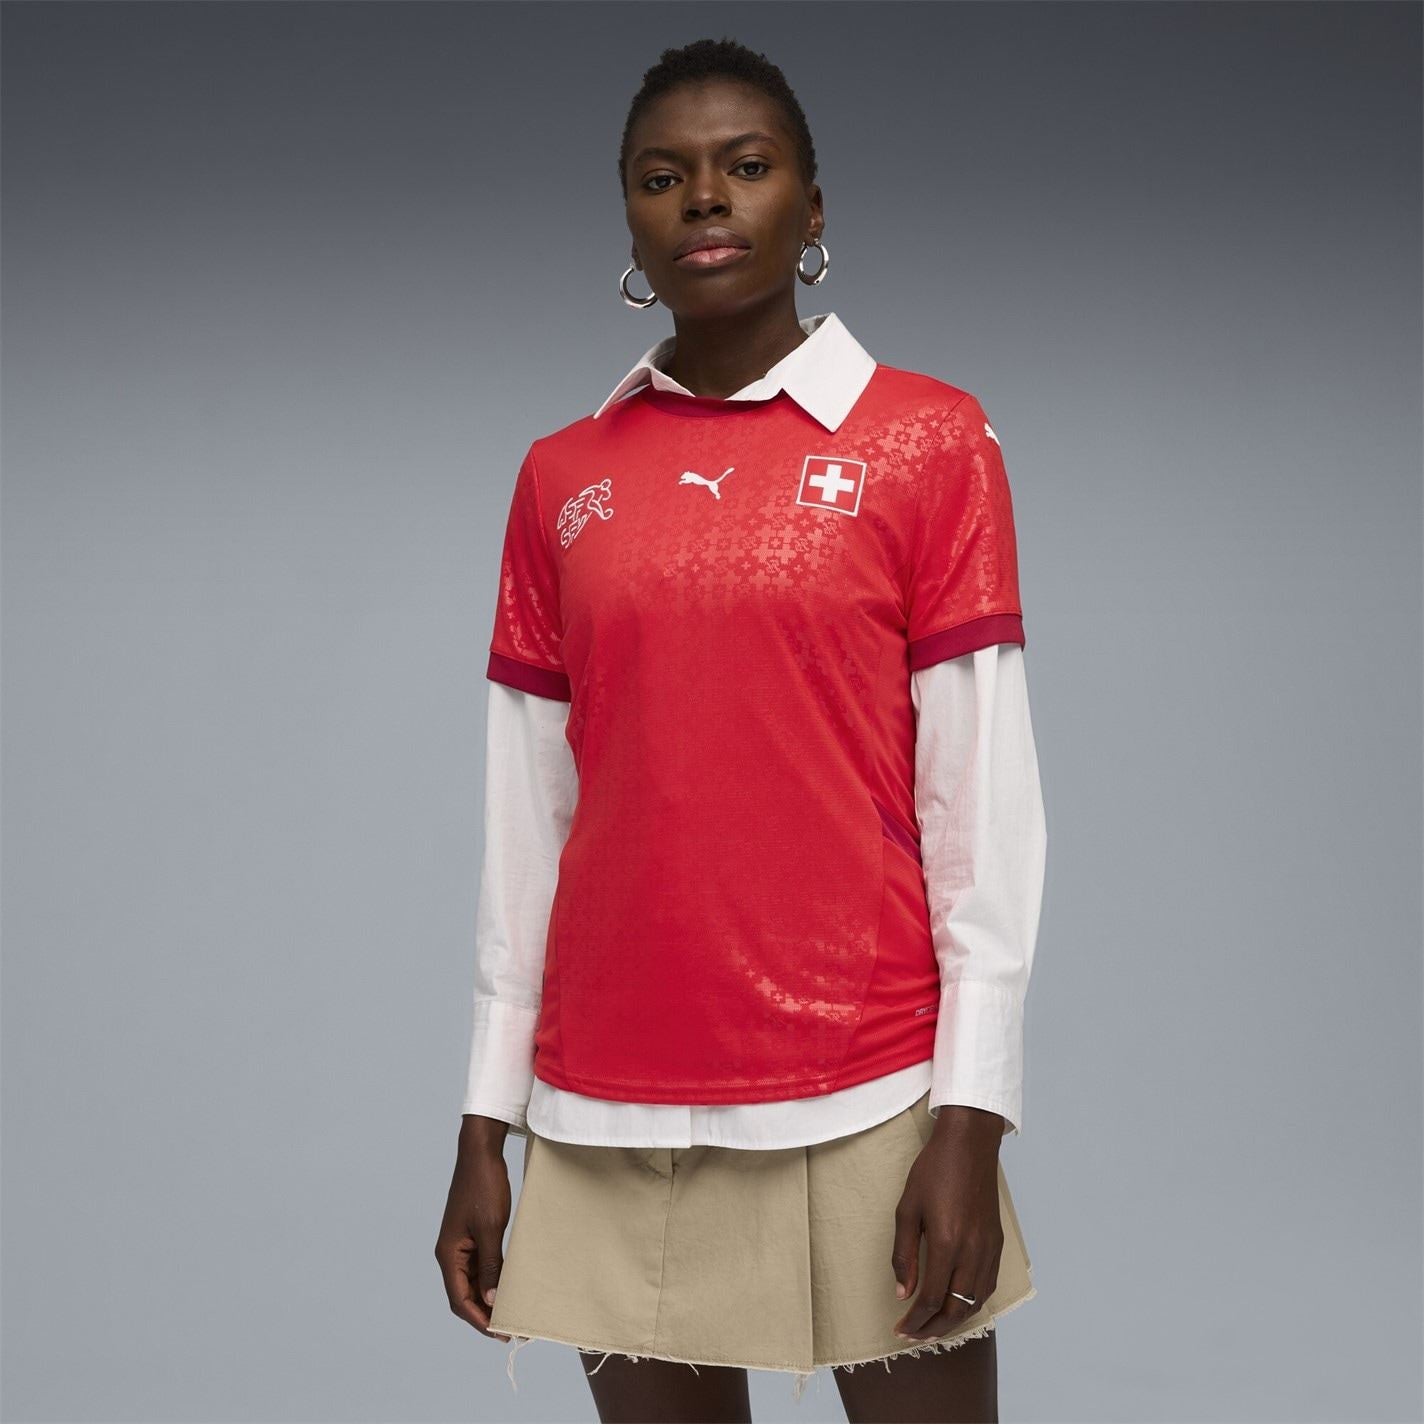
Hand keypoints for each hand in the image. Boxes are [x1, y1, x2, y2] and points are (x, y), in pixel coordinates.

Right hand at [435, 1115, 514, 1341]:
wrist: (481, 1153)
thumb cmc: (484, 1187)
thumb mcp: (490, 1228)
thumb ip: (490, 1265)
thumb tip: (492, 1300)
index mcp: (448, 1254)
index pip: (459, 1299)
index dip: (478, 1319)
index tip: (499, 1332)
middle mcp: (450, 1253)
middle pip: (464, 1294)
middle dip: (484, 1313)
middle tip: (509, 1328)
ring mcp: (460, 1245)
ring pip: (472, 1282)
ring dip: (488, 1298)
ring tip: (511, 1311)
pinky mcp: (472, 1236)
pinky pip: (480, 1266)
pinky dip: (492, 1279)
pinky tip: (508, 1286)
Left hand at [890, 1105, 1004, 1341]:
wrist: (969, 1145)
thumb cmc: (934, 1171)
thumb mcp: (907, 1208)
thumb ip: (904, 1254)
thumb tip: (903, 1293)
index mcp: (947, 1242)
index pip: (932, 1299)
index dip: (915, 1320)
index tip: (899, 1329)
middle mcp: (973, 1251)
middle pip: (957, 1309)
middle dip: (933, 1329)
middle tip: (913, 1336)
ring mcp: (989, 1248)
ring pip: (976, 1301)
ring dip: (954, 1320)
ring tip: (932, 1326)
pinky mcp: (997, 1242)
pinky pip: (988, 1285)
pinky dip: (972, 1302)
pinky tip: (958, 1303)